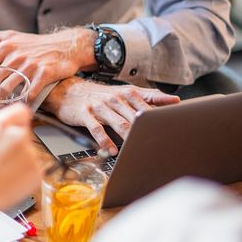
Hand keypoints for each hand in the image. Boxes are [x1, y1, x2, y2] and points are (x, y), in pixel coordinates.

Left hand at [0, 28, 94, 100]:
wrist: (66, 45)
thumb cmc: (35, 44)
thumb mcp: (10, 36)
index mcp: (5, 46)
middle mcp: (15, 55)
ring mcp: (30, 64)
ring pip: (7, 88)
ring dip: (1, 102)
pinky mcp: (45, 73)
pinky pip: (30, 92)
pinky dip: (24, 102)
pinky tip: (21, 106)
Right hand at [0, 104, 46, 214]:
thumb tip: (2, 140)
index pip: (21, 111)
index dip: (19, 121)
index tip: (19, 127)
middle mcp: (16, 134)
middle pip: (25, 135)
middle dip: (17, 148)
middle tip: (3, 163)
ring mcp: (29, 152)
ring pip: (30, 155)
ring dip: (21, 165)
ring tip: (2, 178)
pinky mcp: (37, 170)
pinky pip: (33, 172)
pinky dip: (25, 179)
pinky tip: (9, 185)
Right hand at [41, 77, 179, 153]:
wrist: (68, 91)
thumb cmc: (99, 95)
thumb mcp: (123, 92)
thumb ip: (148, 96)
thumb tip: (174, 100)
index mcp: (126, 93)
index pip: (147, 103)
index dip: (160, 113)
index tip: (171, 123)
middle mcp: (114, 98)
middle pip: (134, 115)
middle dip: (146, 129)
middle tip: (157, 142)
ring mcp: (100, 106)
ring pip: (118, 122)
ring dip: (128, 136)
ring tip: (137, 148)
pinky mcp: (85, 114)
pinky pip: (97, 128)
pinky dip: (105, 140)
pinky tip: (111, 150)